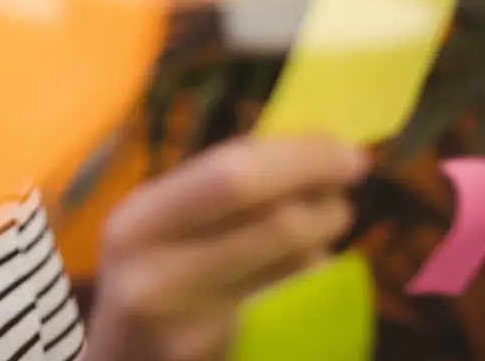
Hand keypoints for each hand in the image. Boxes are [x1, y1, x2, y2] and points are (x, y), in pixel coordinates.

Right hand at [83, 135, 367, 360]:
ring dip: (323, 244)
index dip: (302, 159)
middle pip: (278, 225)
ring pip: (297, 270)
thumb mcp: (158, 223)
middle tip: (342, 192)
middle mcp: (159, 277)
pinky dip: (313, 284)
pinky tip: (299, 276)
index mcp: (138, 222)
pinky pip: (299, 310)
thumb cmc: (150, 274)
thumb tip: (309, 144)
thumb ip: (214, 185)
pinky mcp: (231, 359)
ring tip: (314, 231)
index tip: (346, 150)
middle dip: (326, 202)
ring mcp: (196, 329)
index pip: (232, 175)